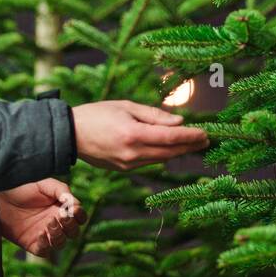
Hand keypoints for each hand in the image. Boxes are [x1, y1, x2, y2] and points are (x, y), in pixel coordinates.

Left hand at [0, 179, 85, 256]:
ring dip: (59, 234)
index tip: (73, 209)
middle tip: (61, 216)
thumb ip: (61, 190)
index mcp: (61, 207)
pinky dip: (46, 244)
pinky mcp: (31, 243)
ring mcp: (43, 234)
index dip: (80, 215)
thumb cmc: (22, 186)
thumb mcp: (44, 183)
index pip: (79, 217)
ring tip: (50, 222)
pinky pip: (44, 251)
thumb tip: (74, 203)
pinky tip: (42, 232)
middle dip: (70, 226)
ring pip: (61, 243)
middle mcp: (54, 222)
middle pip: (73, 232)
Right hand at [70, 100, 208, 170]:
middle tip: (205, 140)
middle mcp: (133, 153)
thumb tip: (179, 122)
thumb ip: (154, 115)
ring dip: (177, 151)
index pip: (171, 137)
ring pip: (161, 159)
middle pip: (170, 152)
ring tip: (191, 144)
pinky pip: (148, 162)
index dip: (190, 136)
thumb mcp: (126, 107)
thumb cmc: (97, 114)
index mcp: (134, 134)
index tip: (205, 134)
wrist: (70, 134)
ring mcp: (128, 165)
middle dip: (189, 146)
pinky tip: (168, 148)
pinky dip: (161, 155)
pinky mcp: (123, 169)